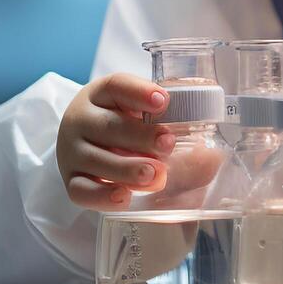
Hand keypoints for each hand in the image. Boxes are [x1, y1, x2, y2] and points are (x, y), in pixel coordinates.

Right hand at [57, 74, 172, 210]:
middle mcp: (81, 120)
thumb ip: (168, 121)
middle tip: (168, 144)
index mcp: (100, 94)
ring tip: (156, 175)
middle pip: (108, 126)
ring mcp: (72, 151)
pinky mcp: (70, 179)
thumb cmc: (120, 124)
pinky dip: (102, 196)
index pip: (116, 86)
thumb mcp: (137, 111)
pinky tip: (124, 197)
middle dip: (141, 136)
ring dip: (128, 168)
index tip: (163, 101)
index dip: (139, 92)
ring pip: (96, 159)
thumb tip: (212, 157)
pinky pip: (81, 191)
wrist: (82, 143)